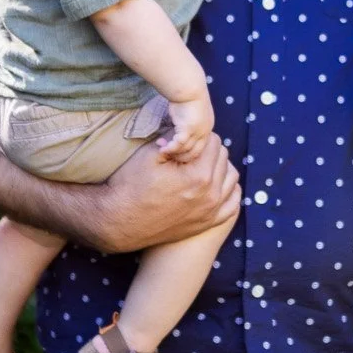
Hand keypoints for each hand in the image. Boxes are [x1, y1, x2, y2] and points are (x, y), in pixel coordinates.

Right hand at [99, 130, 238, 251]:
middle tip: (189, 152)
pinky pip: (233, 203)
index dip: (198, 136)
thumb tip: (190, 129)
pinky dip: (228, 190)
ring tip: (200, 166)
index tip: (186, 140)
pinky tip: (214, 184)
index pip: (213, 141)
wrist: (120, 222)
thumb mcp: (150, 154)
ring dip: (219, 167)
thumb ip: (176, 139)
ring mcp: (211, 212)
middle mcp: (210, 195)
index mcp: (198, 176)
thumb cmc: (131, 186)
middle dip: (208, 150)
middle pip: (223, 158)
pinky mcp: (208, 223)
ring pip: (232, 178)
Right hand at [156, 94, 214, 163]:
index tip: (175, 151)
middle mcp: (205, 131)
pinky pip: (179, 144)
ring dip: (173, 152)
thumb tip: (176, 131)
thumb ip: (186, 124)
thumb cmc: (186, 96)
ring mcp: (198, 131)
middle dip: (181, 157)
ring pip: (186, 150)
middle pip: (195, 153)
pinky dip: (171, 148)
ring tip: (162, 150)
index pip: (200, 148)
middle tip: (168, 154)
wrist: (189, 86)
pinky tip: (162, 148)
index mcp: (207, 128)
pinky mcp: (189, 129)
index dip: (187, 152)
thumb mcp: (189, 113)